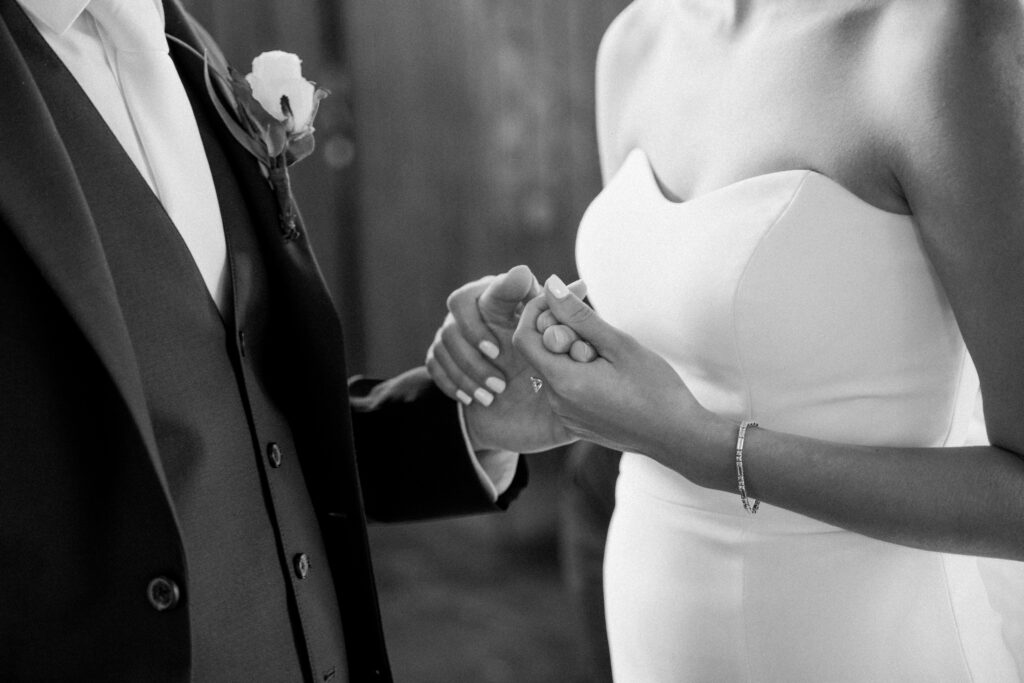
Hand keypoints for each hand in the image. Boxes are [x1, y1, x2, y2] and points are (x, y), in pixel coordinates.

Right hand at [425, 265, 584, 452]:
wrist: (519, 415)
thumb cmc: (546, 374)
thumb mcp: (561, 351)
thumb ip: (568, 318)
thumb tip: (582, 285)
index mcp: (507, 300)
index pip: (495, 283)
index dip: (500, 293)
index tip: (518, 320)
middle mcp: (477, 310)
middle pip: (459, 301)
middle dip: (475, 332)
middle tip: (497, 357)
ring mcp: (454, 331)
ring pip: (445, 335)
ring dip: (469, 366)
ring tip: (494, 393)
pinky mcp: (440, 357)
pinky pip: (434, 361)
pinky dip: (453, 382)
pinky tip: (474, 399)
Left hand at [512, 275, 729, 483]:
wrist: (678, 437)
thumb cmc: (655, 389)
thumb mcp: (619, 344)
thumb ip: (579, 315)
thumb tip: (551, 285)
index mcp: (564, 383)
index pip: (524, 338)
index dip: (537, 313)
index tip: (565, 301)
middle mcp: (557, 403)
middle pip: (540, 354)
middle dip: (562, 333)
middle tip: (598, 335)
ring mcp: (565, 417)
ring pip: (553, 370)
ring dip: (572, 354)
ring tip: (609, 359)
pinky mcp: (576, 424)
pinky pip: (565, 389)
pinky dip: (578, 372)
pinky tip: (609, 376)